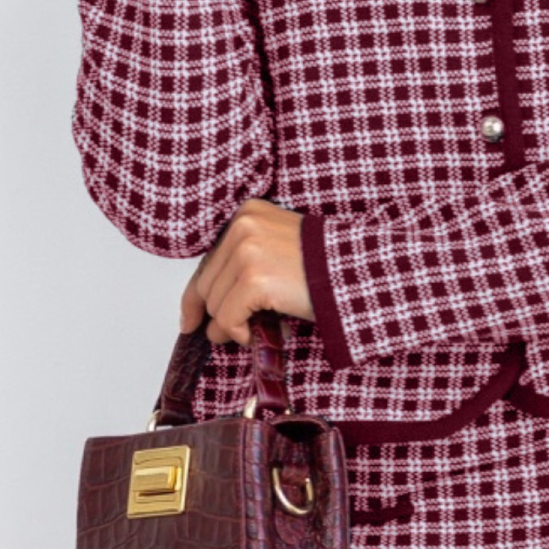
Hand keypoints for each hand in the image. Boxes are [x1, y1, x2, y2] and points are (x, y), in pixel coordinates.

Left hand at [180, 198, 315, 345]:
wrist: (358, 271)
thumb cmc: (327, 266)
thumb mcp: (279, 249)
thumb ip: (243, 265)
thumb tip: (207, 309)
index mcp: (246, 214)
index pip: (208, 261)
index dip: (196, 295)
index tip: (190, 319)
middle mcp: (242, 227)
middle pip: (207, 284)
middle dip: (215, 315)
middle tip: (227, 334)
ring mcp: (247, 252)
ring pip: (215, 304)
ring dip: (232, 326)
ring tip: (256, 330)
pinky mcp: (254, 279)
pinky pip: (228, 318)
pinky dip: (238, 333)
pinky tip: (256, 334)